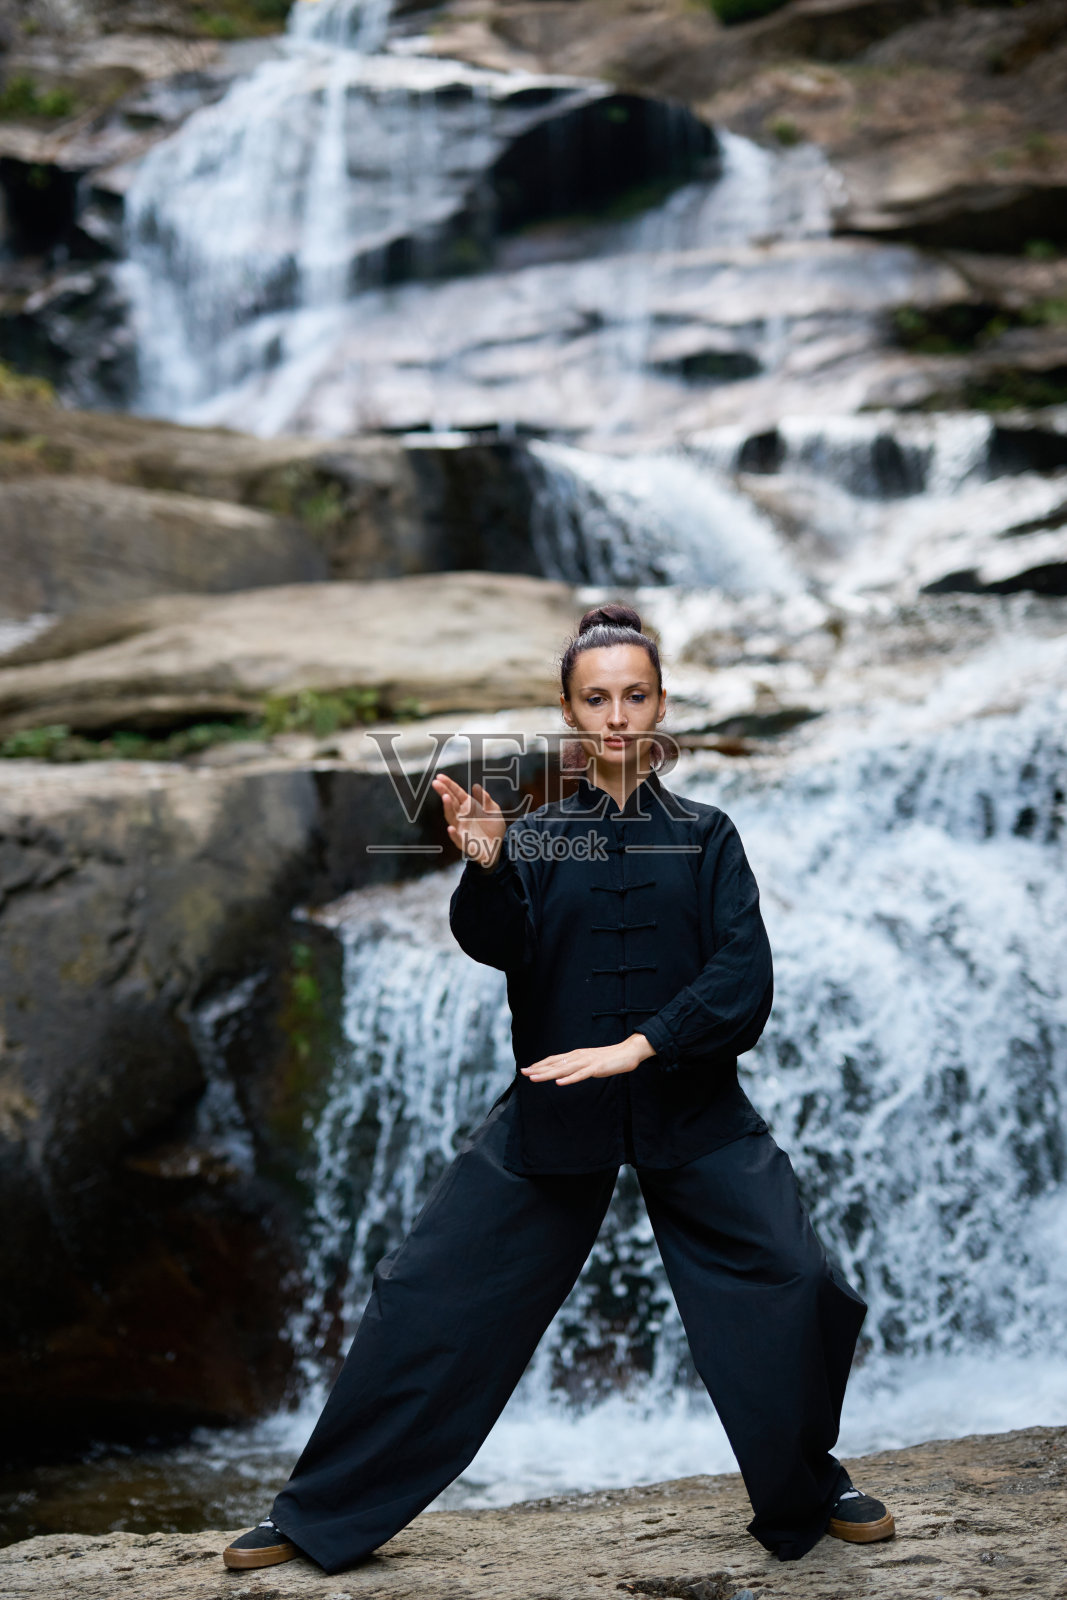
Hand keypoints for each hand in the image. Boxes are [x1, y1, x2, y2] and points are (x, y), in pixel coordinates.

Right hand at [431, 772, 506, 868]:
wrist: (498, 847)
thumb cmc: (493, 827)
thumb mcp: (493, 810)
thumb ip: (486, 799)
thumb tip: (476, 786)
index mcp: (468, 806)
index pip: (457, 793)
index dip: (449, 785)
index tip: (439, 776)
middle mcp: (461, 816)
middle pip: (451, 802)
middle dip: (444, 792)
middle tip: (435, 783)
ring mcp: (461, 829)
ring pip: (452, 818)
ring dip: (448, 808)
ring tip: (446, 797)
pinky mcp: (465, 843)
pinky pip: (457, 838)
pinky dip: (453, 834)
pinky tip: (451, 828)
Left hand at [522, 1033, 654, 1085]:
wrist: (628, 1052)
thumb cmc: (609, 1058)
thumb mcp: (589, 1061)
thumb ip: (578, 1066)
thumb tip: (565, 1072)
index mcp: (576, 1055)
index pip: (554, 1059)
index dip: (540, 1064)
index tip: (527, 1069)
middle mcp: (578, 1056)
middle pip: (555, 1064)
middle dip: (538, 1069)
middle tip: (523, 1072)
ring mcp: (587, 1062)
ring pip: (563, 1069)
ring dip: (548, 1074)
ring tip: (534, 1078)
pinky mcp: (596, 1068)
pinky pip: (581, 1075)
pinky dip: (569, 1079)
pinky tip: (559, 1083)